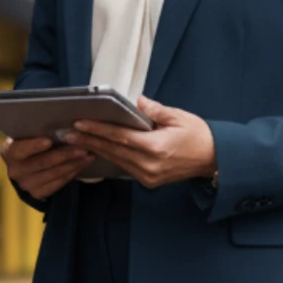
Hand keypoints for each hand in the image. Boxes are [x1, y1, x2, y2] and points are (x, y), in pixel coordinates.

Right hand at [1, 135, 94, 200]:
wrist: (24, 166)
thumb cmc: (29, 142)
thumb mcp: (27, 135)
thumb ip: (36, 131)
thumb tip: (60, 122)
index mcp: (8, 152)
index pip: (19, 149)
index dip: (34, 145)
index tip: (49, 140)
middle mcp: (14, 171)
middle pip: (42, 162)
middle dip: (64, 154)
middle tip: (82, 147)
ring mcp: (26, 184)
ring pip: (53, 174)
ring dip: (73, 164)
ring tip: (88, 155)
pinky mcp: (37, 194)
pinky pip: (58, 184)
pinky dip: (72, 173)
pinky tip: (82, 165)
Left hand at [64, 97, 216, 189]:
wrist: (215, 159)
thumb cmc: (198, 134)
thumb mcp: (179, 117)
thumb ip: (155, 110)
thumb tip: (136, 101)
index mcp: (156, 147)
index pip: (120, 137)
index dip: (98, 130)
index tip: (80, 124)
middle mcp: (149, 165)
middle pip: (113, 151)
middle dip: (89, 141)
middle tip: (68, 133)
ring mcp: (149, 176)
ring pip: (116, 161)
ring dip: (96, 150)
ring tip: (76, 140)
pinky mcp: (149, 181)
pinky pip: (125, 167)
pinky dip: (110, 157)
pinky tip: (97, 149)